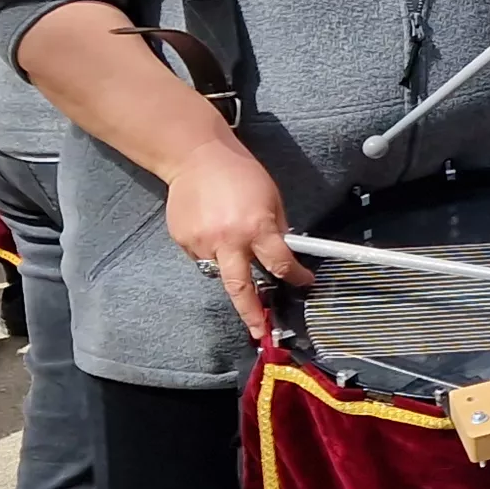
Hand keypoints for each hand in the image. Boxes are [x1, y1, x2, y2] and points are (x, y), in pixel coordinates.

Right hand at [165, 144, 306, 343]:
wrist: (196, 157)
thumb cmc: (241, 173)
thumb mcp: (272, 197)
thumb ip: (277, 228)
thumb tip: (285, 252)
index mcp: (256, 227)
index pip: (280, 264)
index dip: (296, 276)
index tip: (305, 281)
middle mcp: (228, 240)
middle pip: (242, 288)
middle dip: (252, 313)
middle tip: (259, 332)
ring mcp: (202, 243)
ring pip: (220, 270)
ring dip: (230, 265)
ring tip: (229, 237)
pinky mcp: (184, 241)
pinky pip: (202, 257)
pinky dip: (211, 249)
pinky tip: (212, 227)